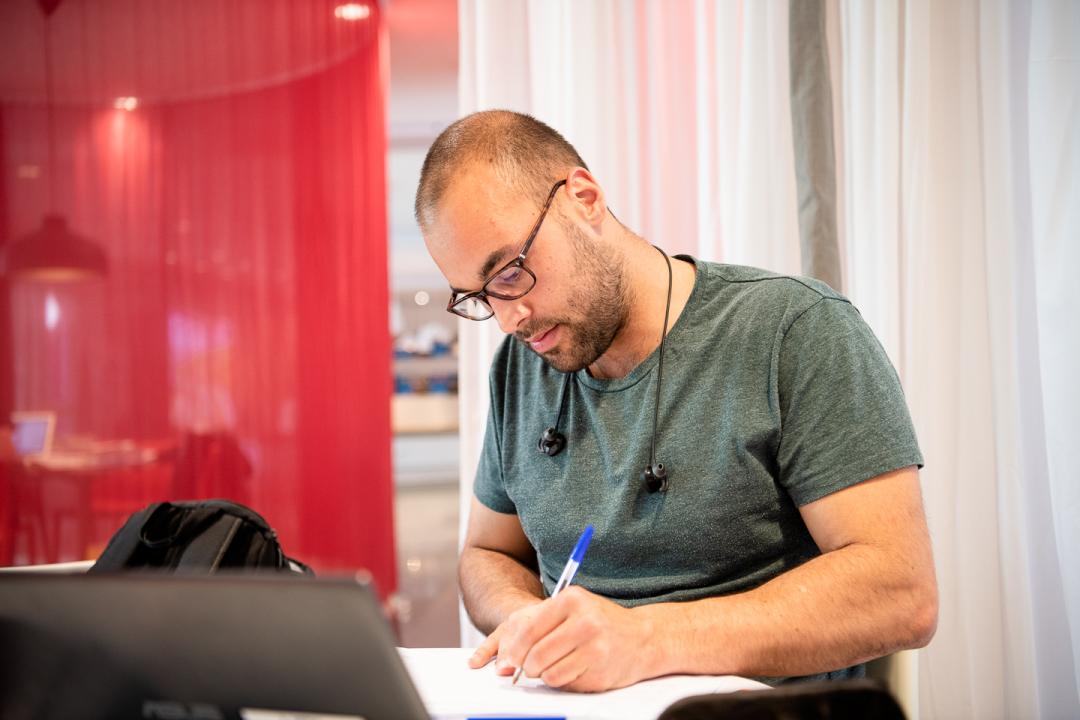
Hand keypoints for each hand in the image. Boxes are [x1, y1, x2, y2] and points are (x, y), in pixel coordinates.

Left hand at [477, 586, 658, 691]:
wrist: (643, 638)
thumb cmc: (599, 623)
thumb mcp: (569, 610)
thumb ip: (534, 627)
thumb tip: (502, 662)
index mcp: (572, 600)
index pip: (528, 630)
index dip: (513, 650)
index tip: (508, 660)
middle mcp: (585, 621)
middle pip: (536, 655)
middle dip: (526, 667)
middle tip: (529, 667)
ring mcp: (595, 647)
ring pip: (548, 673)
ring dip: (545, 675)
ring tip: (556, 665)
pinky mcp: (601, 670)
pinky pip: (564, 683)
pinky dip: (561, 681)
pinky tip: (573, 669)